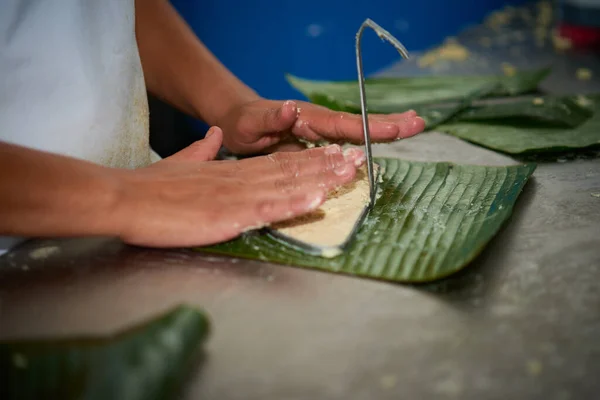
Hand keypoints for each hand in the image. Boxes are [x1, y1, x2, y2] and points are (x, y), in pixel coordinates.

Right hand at [115, 126, 363, 247]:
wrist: (125, 198)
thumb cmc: (152, 188)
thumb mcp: (182, 164)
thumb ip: (201, 150)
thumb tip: (212, 134)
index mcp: (231, 171)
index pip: (278, 161)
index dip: (309, 157)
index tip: (334, 153)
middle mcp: (240, 179)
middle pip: (290, 169)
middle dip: (327, 164)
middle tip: (358, 159)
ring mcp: (235, 197)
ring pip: (286, 185)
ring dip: (321, 178)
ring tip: (350, 173)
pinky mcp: (227, 216)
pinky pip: (267, 209)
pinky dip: (293, 203)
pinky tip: (316, 197)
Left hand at [216, 99, 425, 153]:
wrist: (240, 120)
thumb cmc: (244, 123)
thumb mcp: (250, 123)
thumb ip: (270, 118)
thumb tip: (290, 109)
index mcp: (307, 118)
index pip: (343, 124)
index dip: (370, 127)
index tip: (397, 128)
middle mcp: (320, 122)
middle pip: (358, 123)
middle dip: (389, 124)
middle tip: (420, 123)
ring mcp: (322, 131)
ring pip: (358, 130)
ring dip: (387, 128)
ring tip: (415, 124)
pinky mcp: (321, 140)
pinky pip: (349, 140)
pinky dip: (371, 137)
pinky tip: (387, 139)